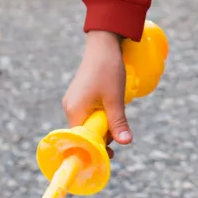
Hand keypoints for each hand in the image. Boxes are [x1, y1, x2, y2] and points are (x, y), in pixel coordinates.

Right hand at [62, 31, 131, 159]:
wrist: (104, 43)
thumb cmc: (108, 69)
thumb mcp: (115, 98)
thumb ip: (118, 122)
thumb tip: (126, 143)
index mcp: (75, 111)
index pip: (82, 141)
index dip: (96, 149)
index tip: (111, 154)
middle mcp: (70, 108)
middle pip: (86, 132)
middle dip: (103, 135)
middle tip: (120, 130)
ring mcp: (74, 101)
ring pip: (89, 122)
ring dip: (104, 122)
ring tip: (117, 110)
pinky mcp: (79, 95)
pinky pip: (89, 112)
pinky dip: (101, 113)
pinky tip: (111, 104)